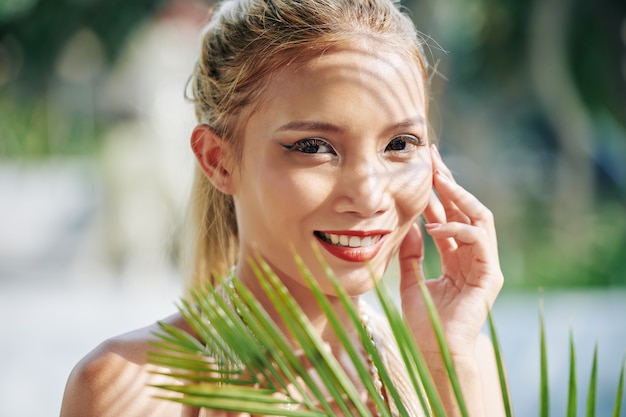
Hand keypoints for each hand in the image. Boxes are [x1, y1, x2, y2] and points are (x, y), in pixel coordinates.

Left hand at [399, 145, 502, 359]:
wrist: (434, 352)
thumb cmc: (423, 323)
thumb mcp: (410, 280)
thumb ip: (410, 254)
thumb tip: (407, 225)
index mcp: (456, 258)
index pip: (450, 217)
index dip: (438, 193)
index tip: (424, 168)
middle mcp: (473, 258)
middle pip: (466, 211)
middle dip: (450, 184)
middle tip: (433, 160)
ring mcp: (484, 266)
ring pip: (480, 219)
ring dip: (459, 197)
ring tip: (438, 180)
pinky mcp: (489, 277)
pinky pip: (479, 242)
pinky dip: (457, 230)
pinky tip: (433, 227)